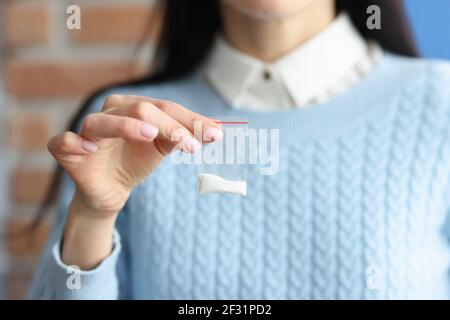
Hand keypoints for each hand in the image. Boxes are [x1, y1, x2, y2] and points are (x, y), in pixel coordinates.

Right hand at [47, 95, 222, 268]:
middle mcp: (110, 112)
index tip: (215, 135)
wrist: (112, 190)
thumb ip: (185, 135)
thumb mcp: (164, 148)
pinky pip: (64, 143)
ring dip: (127, 127)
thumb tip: (219, 130)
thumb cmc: (137, 162)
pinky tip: (90, 149)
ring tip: (151, 136)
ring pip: (103, 121)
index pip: (165, 107)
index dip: (190, 120)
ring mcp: (88, 131)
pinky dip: (75, 143)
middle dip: (170, 126)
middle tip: (193, 145)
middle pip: (140, 109)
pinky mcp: (69, 151)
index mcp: (134, 106)